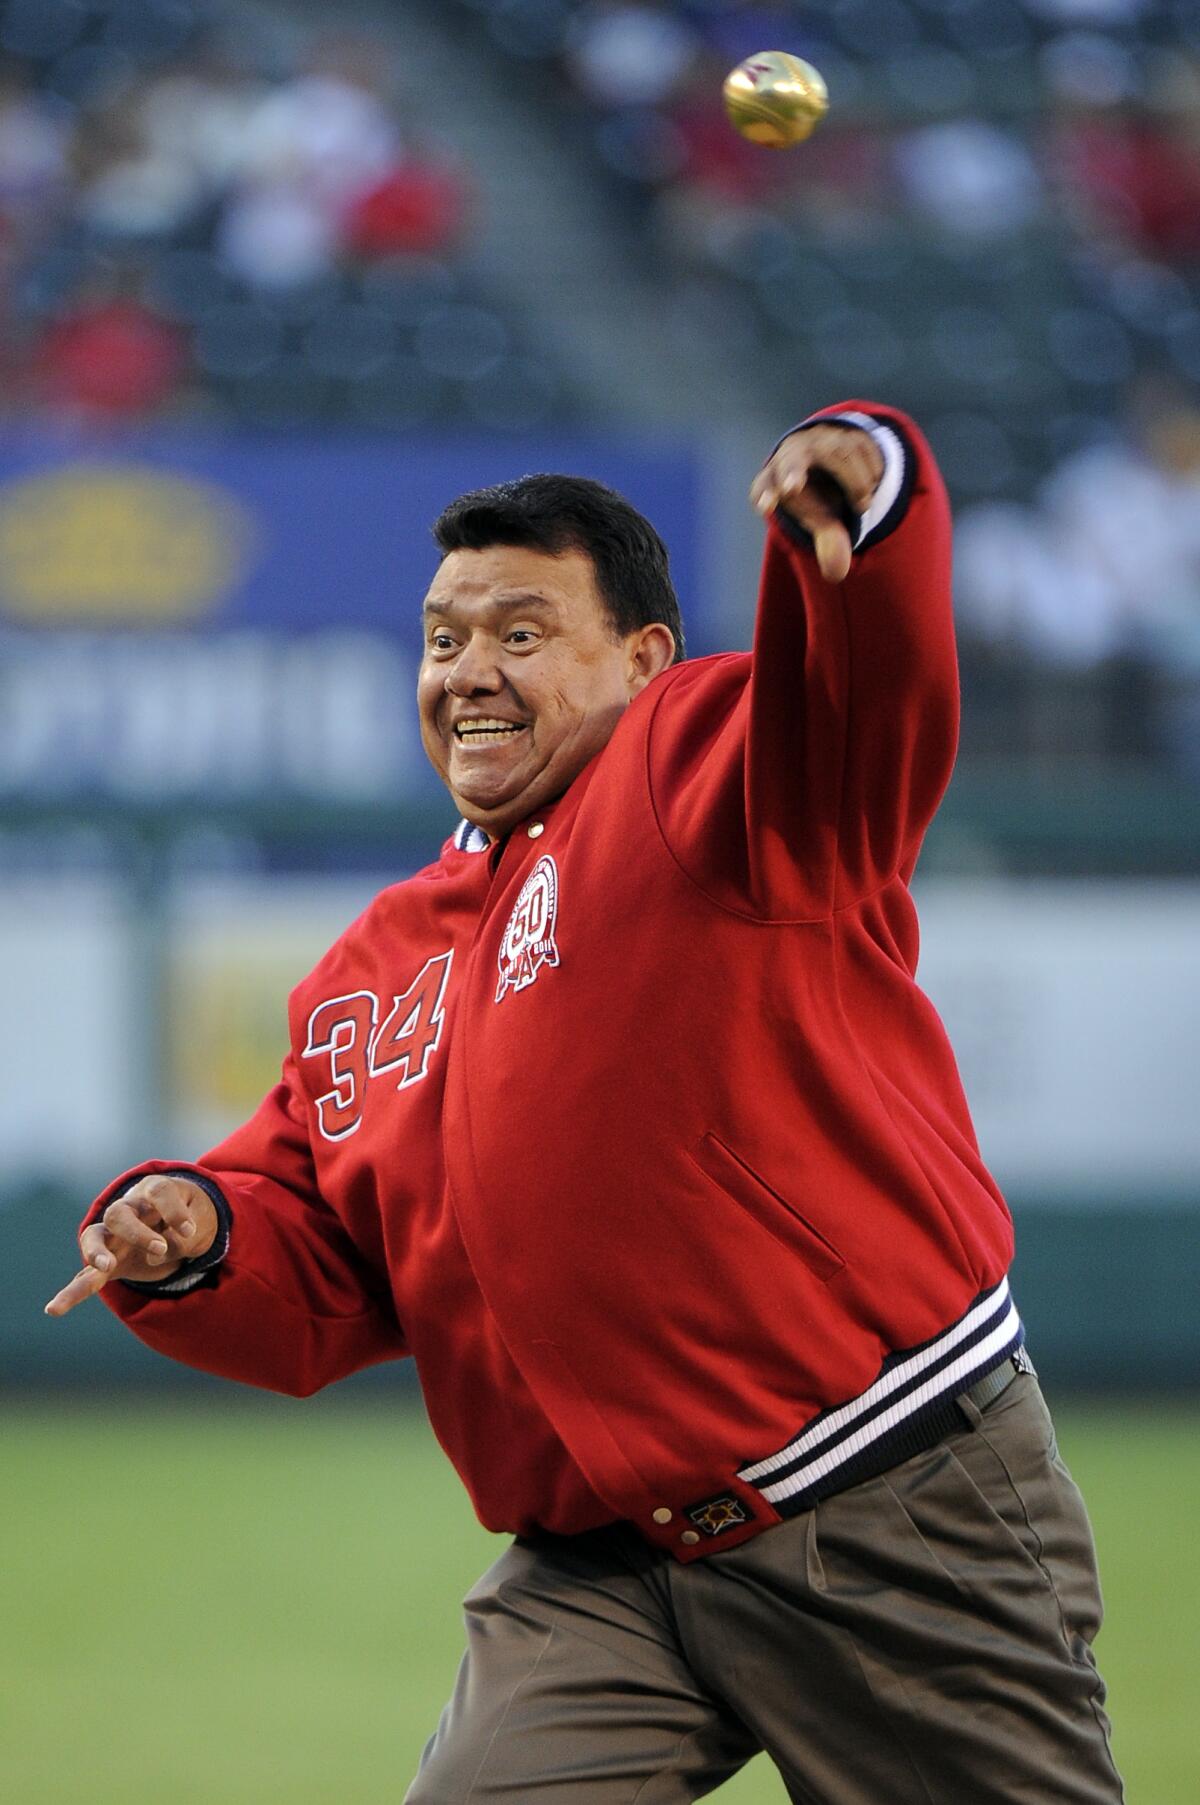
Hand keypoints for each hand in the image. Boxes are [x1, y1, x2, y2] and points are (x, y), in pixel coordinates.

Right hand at [44, 1176, 218, 1317]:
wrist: (180, 1220)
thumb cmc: (191, 1213)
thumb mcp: (200, 1220)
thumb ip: (182, 1238)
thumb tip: (157, 1255)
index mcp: (154, 1191)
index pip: (160, 1193)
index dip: (174, 1212)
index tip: (189, 1230)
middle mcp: (129, 1209)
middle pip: (120, 1214)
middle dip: (137, 1232)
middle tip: (159, 1248)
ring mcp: (114, 1235)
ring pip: (94, 1238)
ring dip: (97, 1252)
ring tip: (105, 1266)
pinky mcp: (109, 1261)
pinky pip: (86, 1276)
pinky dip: (71, 1293)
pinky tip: (54, 1309)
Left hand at [750, 424, 884, 582]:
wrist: (837, 459)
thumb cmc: (818, 497)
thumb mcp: (823, 521)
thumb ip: (828, 543)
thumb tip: (837, 572)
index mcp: (776, 478)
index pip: (765, 484)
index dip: (765, 493)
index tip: (765, 506)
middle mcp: (794, 453)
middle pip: (792, 459)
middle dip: (791, 472)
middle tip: (791, 488)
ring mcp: (821, 439)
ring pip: (842, 456)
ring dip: (858, 486)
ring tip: (862, 506)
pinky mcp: (847, 432)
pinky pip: (867, 450)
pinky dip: (874, 474)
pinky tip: (870, 482)